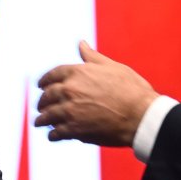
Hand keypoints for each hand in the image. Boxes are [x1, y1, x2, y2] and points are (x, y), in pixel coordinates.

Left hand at [34, 41, 158, 146]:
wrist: (140, 115)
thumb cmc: (131, 89)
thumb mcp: (112, 67)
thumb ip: (92, 57)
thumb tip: (81, 44)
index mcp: (77, 73)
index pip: (52, 75)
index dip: (44, 81)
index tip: (41, 86)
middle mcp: (69, 90)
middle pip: (46, 96)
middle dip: (42, 102)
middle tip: (41, 106)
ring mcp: (70, 111)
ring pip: (47, 116)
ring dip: (42, 119)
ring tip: (39, 122)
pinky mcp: (74, 130)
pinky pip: (55, 133)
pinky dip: (52, 134)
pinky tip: (53, 136)